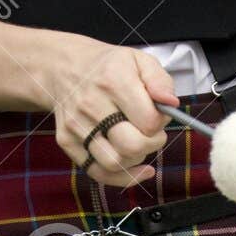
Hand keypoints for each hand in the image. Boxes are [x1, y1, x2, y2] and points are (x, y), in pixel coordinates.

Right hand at [41, 33, 177, 189]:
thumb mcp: (138, 59)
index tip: (160, 114)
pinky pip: (97, 172)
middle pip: (132, 146)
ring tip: (137, 141)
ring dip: (135, 159)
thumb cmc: (107, 66)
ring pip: (115, 163)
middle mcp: (91, 103)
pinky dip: (121, 176)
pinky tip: (136, 167)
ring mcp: (76, 125)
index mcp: (113, 79)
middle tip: (153, 133)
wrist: (64, 67)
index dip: (161, 122)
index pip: (149, 120)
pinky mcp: (66, 141)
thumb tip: (171, 104)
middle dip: (152, 144)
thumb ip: (160, 80)